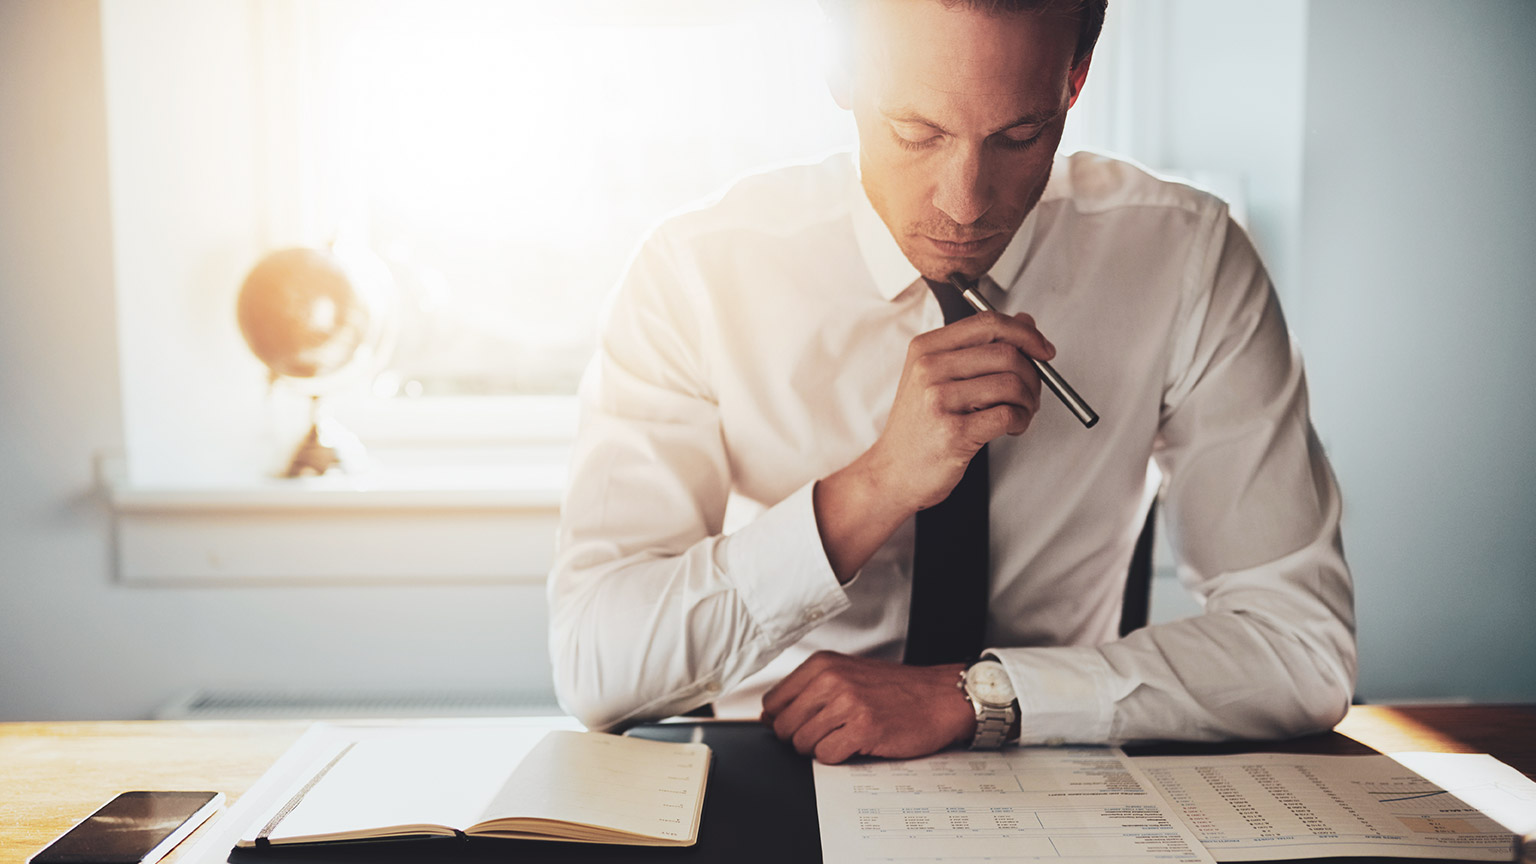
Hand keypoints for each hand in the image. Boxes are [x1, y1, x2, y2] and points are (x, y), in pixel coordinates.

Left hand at [759, 651, 974, 763]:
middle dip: (800, 738)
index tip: (801, 724)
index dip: (783, 720)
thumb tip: (769, 716)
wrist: (940, 697)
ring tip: (845, 737)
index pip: (773, 702)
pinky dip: (838, 757)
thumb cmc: (895, 689)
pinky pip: (826, 756)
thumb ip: (808, 690)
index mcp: (822, 664)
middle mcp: (831, 679)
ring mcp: (847, 704)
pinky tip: (856, 745)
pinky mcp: (863, 728)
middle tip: (828, 734)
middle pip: (784, 726)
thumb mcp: (846, 675)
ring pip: (802, 743)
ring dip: (820, 748)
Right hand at [873, 311, 1052, 511]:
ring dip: (1028, 401)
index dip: (1025, 334)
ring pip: (1011, 384)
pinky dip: (1020, 421)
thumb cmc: (918, 427)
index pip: (988, 323)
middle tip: (1030, 393)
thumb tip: (1024, 322)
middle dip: (1033, 375)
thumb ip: (981, 346)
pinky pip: (1007, 415)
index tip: (1043, 350)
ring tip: (1020, 413)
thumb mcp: (938, 376)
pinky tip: (1011, 427)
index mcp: (926, 348)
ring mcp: (939, 400)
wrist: (892, 472)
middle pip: (1006, 353)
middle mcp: (929, 368)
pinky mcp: (953, 432)